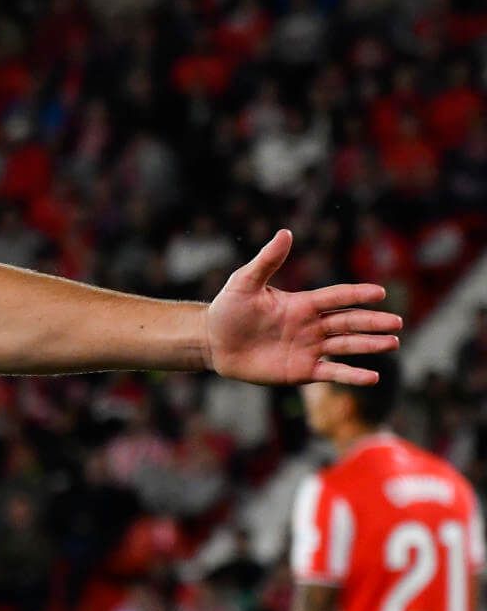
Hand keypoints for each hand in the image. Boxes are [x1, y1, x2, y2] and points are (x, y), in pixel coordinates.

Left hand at [204, 230, 401, 385]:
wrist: (213, 342)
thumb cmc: (228, 309)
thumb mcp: (244, 283)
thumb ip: (267, 261)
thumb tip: (285, 233)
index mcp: (302, 304)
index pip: (336, 297)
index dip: (357, 295)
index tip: (380, 292)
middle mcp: (310, 325)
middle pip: (348, 322)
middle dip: (373, 322)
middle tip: (397, 323)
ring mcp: (308, 348)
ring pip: (345, 346)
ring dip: (369, 345)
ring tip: (393, 342)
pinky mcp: (301, 370)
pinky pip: (331, 373)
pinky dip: (352, 375)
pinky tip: (373, 376)